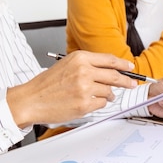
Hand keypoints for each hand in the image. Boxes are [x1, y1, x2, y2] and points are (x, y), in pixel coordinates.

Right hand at [6, 50, 136, 126]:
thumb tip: (109, 70)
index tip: (130, 67)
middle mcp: (84, 71)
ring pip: (109, 91)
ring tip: (102, 96)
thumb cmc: (47, 84)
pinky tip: (90, 102)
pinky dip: (99, 104)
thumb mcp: (67, 65)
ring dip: (109, 95)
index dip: (123, 64)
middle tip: (132, 83)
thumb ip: (88, 65)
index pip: (109, 60)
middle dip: (126, 81)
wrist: (31, 99)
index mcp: (80, 58)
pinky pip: (101, 103)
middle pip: (114, 75)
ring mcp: (84, 88)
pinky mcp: (84, 104)